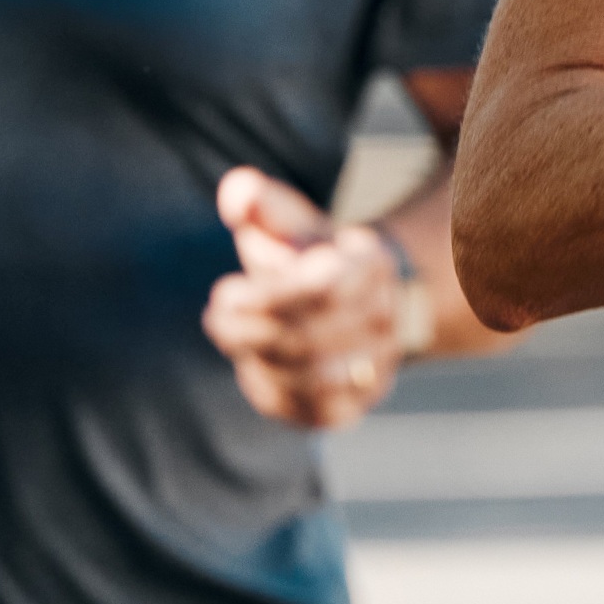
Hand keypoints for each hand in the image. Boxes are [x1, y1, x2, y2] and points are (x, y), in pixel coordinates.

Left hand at [203, 168, 405, 429]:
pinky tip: (252, 367)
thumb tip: (236, 192)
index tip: (225, 293)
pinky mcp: (356, 403)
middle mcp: (386, 320)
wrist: (357, 302)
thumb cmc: (310, 257)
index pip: (323, 291)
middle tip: (217, 316)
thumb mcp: (291, 224)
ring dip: (260, 360)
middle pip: (312, 339)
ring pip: (314, 379)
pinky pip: (313, 410)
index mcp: (372, 266)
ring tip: (231, 336)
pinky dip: (275, 392)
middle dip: (252, 331)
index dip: (267, 297)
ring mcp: (376, 366)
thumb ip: (262, 204)